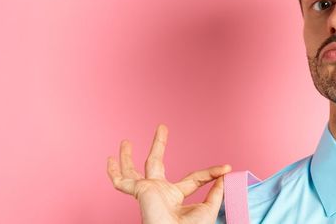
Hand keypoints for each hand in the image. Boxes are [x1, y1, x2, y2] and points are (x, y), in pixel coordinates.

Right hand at [107, 124, 230, 223]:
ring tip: (125, 141)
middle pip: (156, 164)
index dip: (210, 173)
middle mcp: (159, 192)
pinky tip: (110, 160)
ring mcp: (147, 191)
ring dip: (128, 156)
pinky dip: (114, 172)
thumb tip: (225, 176)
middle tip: (162, 128)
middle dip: (158, 145)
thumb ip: (216, 192)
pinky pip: (122, 182)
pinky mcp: (138, 191)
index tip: (225, 168)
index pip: (194, 179)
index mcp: (176, 198)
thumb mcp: (208, 208)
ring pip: (133, 171)